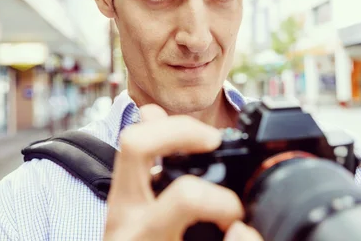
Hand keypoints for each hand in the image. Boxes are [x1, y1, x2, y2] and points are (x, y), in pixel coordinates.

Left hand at [103, 104, 262, 240]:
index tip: (236, 215)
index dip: (220, 200)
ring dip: (170, 129)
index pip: (183, 197)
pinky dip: (162, 138)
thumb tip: (242, 229)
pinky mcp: (122, 198)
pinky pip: (137, 153)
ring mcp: (119, 204)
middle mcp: (124, 216)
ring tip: (205, 140)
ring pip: (132, 141)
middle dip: (181, 130)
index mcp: (145, 238)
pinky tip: (184, 143)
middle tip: (214, 142)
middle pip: (136, 145)